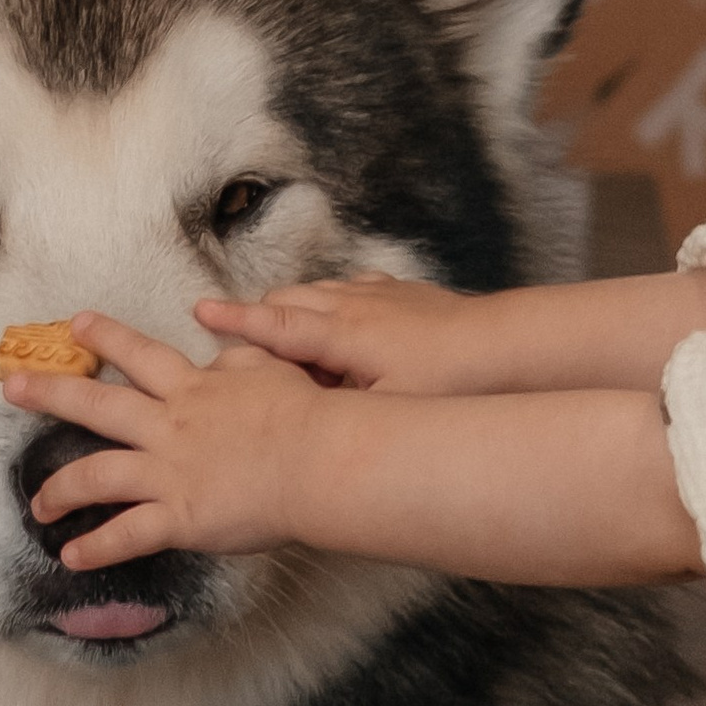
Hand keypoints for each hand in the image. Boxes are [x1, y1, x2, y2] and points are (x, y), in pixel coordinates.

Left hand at [5, 311, 319, 564]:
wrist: (319, 460)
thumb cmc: (306, 415)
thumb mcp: (272, 367)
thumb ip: (239, 359)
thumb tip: (222, 353)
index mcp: (194, 389)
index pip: (140, 355)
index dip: (106, 337)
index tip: (76, 325)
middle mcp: (169, 426)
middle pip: (97, 405)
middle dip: (49, 393)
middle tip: (12, 386)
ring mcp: (169, 472)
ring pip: (97, 476)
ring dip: (59, 491)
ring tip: (37, 505)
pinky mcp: (179, 518)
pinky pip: (127, 536)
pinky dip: (96, 549)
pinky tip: (71, 557)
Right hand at [191, 275, 479, 395]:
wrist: (506, 346)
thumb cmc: (450, 382)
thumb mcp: (388, 409)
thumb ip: (339, 411)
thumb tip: (304, 419)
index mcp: (343, 336)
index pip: (274, 325)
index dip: (234, 321)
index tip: (199, 311)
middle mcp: (354, 305)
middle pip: (289, 300)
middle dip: (260, 315)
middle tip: (241, 338)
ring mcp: (378, 293)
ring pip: (319, 289)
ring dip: (297, 306)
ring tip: (289, 333)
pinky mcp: (402, 291)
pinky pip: (354, 286)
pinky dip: (336, 299)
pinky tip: (345, 314)